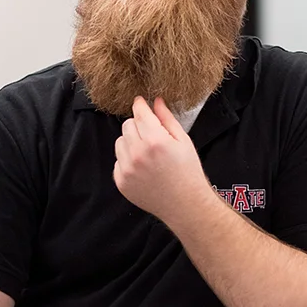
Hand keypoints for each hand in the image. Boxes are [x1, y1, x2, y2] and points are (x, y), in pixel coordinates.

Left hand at [113, 96, 215, 223]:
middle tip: (151, 133)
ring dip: (131, 141)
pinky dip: (128, 160)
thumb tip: (156, 102)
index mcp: (155, 140)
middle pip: (127, 125)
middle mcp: (138, 153)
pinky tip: (143, 167)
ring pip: (120, 141)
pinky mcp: (121, 181)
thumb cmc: (188, 173)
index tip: (141, 102)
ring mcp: (127, 169)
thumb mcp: (183, 141)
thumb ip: (167, 119)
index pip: (139, 112)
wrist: (185, 204)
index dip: (140, 104)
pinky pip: (118, 161)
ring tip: (147, 152)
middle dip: (138, 124)